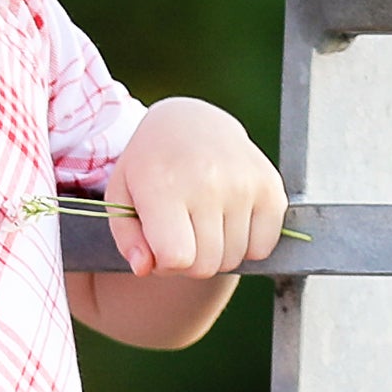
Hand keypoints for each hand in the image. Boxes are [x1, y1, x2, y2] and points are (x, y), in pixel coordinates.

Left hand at [105, 97, 287, 278]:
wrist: (191, 122)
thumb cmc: (150, 167)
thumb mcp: (121, 195)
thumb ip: (127, 239)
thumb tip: (145, 269)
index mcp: (164, 185)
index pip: (177, 258)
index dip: (164, 264)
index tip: (158, 246)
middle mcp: (208, 182)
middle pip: (205, 265)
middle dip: (188, 262)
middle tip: (180, 235)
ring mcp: (244, 184)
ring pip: (233, 260)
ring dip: (216, 253)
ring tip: (201, 223)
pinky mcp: (270, 188)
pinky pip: (262, 248)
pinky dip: (245, 245)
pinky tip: (227, 220)